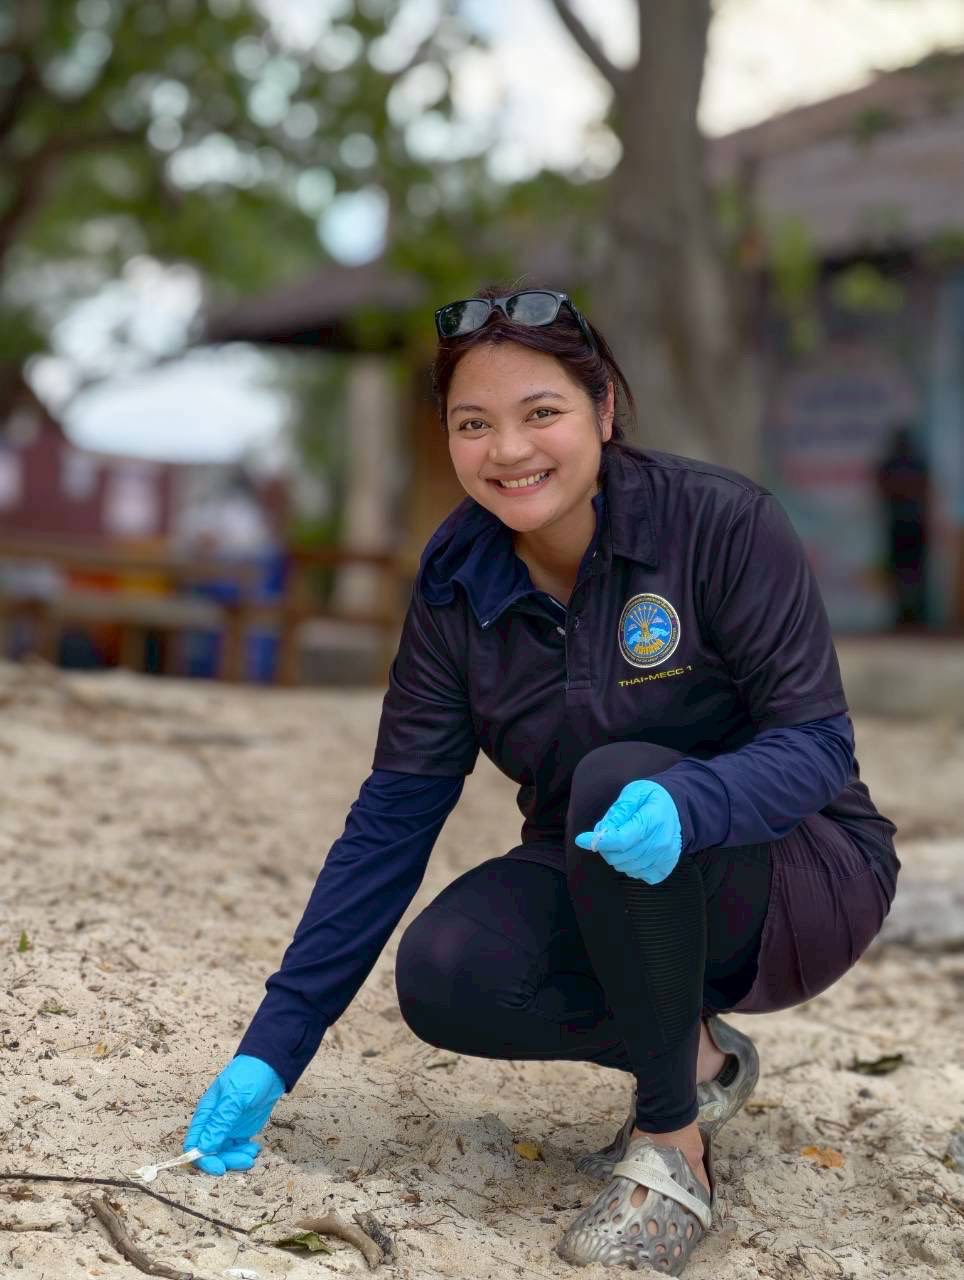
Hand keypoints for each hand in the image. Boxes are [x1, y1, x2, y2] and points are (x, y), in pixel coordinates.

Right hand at [184, 1055, 284, 1175]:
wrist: (271, 1065)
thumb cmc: (248, 1075)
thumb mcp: (234, 1098)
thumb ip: (220, 1123)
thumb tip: (203, 1149)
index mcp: (206, 1113)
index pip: (195, 1142)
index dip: (202, 1158)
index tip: (218, 1168)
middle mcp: (214, 1123)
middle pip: (211, 1151)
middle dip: (226, 1160)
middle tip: (245, 1161)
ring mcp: (228, 1127)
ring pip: (225, 1152)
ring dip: (237, 1157)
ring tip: (253, 1153)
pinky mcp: (241, 1129)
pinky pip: (238, 1147)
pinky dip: (244, 1152)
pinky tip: (255, 1149)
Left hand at [574, 779, 681, 884]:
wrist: (677, 808)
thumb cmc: (651, 798)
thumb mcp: (634, 792)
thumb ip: (618, 810)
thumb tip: (602, 830)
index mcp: (653, 820)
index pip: (621, 839)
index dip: (598, 841)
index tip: (581, 839)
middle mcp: (661, 842)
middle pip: (621, 856)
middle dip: (605, 847)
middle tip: (607, 834)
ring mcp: (665, 857)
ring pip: (626, 867)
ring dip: (617, 856)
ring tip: (622, 841)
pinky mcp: (665, 867)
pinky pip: (639, 875)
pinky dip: (630, 866)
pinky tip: (633, 852)